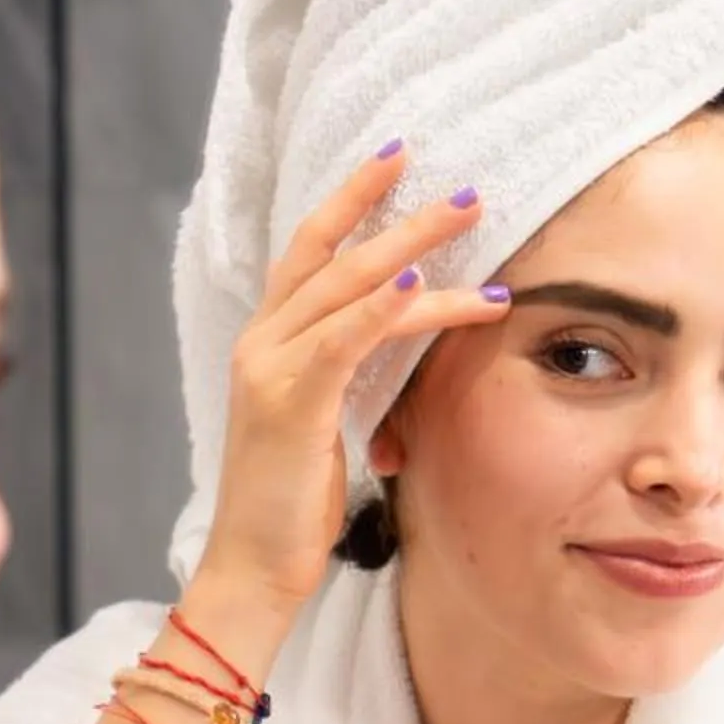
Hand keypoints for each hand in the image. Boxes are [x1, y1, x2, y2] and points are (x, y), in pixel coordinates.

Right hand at [195, 146, 509, 621]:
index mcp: (266, 341)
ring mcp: (269, 368)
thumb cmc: (294, 502)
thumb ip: (351, 373)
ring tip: (470, 224)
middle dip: (399, 212)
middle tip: (466, 188)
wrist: (254, 564)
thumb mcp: (326, 422)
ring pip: (346, 286)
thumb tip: (404, 340)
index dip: (352, 201)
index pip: (310, 250)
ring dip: (414, 249)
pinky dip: (383, 309)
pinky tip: (421, 285)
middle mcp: (261, 341)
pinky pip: (343, 341)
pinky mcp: (290, 403)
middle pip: (331, 251)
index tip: (398, 160)